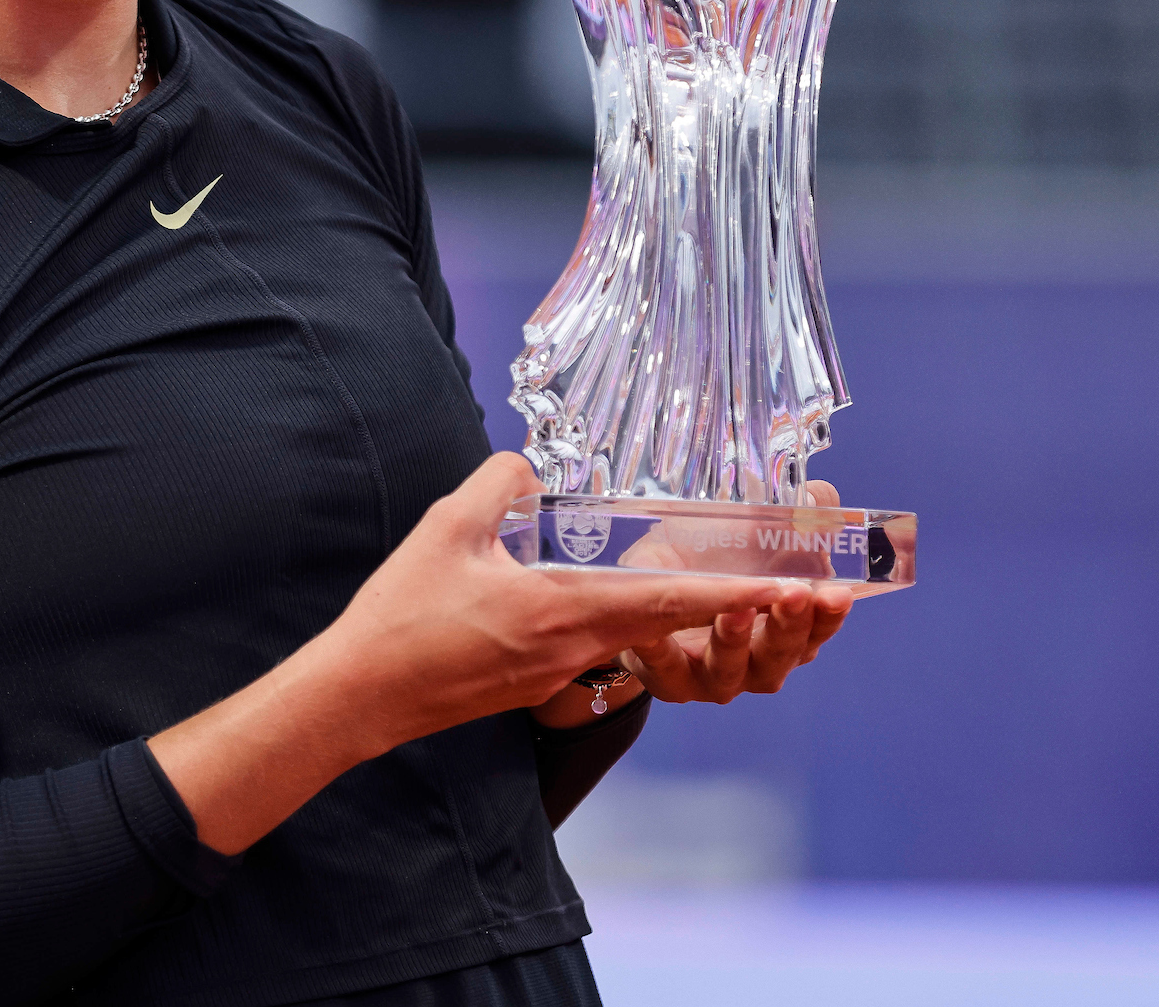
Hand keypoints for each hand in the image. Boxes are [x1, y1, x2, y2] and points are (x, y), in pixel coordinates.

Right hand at [150, 452, 789, 851]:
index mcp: (563, 612)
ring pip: (630, 633)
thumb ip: (498, 483)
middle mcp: (574, 650)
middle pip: (666, 623)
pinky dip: (620, 620)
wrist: (365, 692)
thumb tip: (529, 466)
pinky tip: (600, 591)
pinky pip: (593, 643)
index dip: (737, 594)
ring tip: (709, 580)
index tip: (792, 586)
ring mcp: (557, 673)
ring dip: (674, 612)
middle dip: (727, 604)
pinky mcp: (536, 683)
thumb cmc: (403, 615)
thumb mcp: (448, 527)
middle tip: (781, 579)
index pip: (669, 604)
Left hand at [530, 478, 858, 723]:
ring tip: (733, 611)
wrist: (639, 589)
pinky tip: (653, 632)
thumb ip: (785, 514)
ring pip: (730, 672)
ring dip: (735, 642)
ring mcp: (712, 676)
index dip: (828, 615)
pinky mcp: (669, 681)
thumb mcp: (743, 529)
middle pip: (780, 656)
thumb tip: (817, 494)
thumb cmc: (704, 562)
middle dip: (790, 627)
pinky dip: (662, 651)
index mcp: (782, 629)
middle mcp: (755, 662)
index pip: (816, 629)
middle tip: (795, 595)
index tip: (836, 593)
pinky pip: (665, 669)